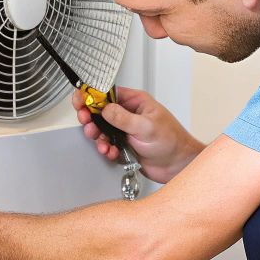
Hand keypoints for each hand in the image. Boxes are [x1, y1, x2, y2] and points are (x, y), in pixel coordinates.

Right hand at [73, 86, 202, 183]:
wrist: (177, 165)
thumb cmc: (172, 142)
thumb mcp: (146, 127)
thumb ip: (123, 118)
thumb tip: (105, 109)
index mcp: (135, 102)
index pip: (108, 93)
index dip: (92, 96)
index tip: (81, 101)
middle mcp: (129, 114)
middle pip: (100, 111)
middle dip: (90, 118)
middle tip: (87, 123)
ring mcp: (125, 130)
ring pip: (101, 129)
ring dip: (97, 136)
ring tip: (101, 141)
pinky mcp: (123, 145)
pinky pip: (107, 145)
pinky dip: (106, 149)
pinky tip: (110, 152)